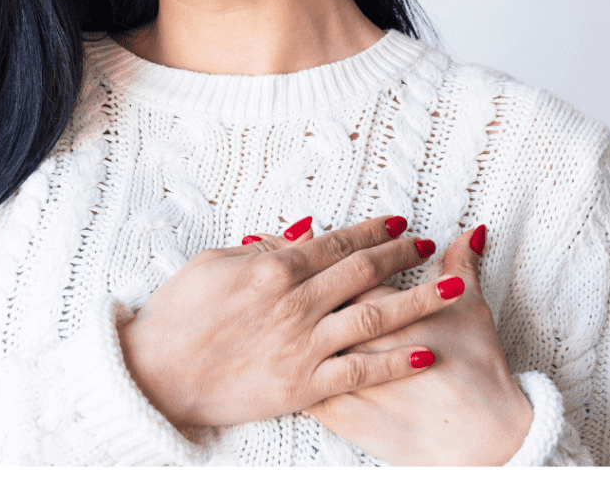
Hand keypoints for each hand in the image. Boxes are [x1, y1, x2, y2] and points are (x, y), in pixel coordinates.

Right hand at [117, 215, 465, 429]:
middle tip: (427, 247)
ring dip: (417, 301)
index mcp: (274, 269)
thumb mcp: (214, 262)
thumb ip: (263, 247)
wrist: (156, 375)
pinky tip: (424, 352)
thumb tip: (303, 230)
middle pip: (363, 271)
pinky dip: (394, 361)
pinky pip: (359, 371)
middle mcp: (296, 303)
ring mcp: (303, 345)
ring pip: (373, 316)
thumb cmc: (179, 313)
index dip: (372, 230)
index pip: (337, 242)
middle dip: (401, 256)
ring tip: (453, 290)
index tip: (398, 223)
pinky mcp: (303, 385)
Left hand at [272, 225, 534, 464]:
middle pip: (311, 297)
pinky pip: (297, 384)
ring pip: (297, 338)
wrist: (482, 439)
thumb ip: (463, 264)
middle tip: (264, 251)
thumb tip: (472, 230)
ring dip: (274, 314)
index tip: (298, 232)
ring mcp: (342, 378)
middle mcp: (354, 338)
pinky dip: (280, 362)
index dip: (319, 249)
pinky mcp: (339, 412)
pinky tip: (265, 349)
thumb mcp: (471, 310)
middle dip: (286, 274)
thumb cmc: (478, 372)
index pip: (342, 267)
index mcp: (380, 306)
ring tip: (255, 294)